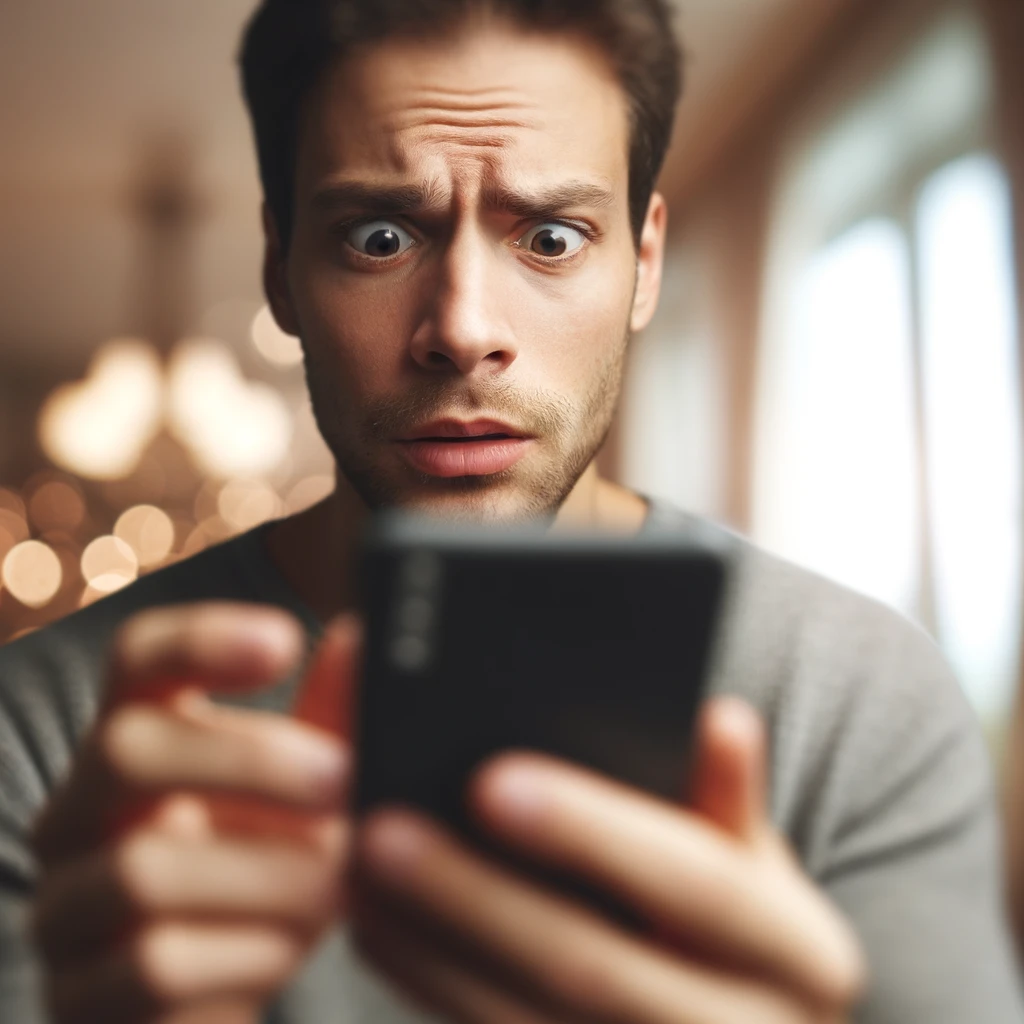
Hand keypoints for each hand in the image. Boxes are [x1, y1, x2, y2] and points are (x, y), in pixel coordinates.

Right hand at [30, 603, 356, 1023]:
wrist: (227, 986)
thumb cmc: (266, 864)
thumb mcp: (304, 788)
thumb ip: (330, 718)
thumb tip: (360, 636)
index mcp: (138, 735)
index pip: (136, 657)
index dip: (201, 638)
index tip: (286, 639)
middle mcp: (81, 809)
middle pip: (125, 749)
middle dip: (249, 762)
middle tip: (342, 780)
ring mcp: (65, 903)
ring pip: (140, 871)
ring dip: (264, 874)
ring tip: (340, 881)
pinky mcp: (77, 993)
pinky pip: (150, 967)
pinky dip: (245, 953)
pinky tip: (292, 945)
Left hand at [353, 698, 865, 1023]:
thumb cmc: (746, 928)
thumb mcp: (759, 863)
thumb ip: (730, 800)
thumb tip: (723, 718)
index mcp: (799, 954)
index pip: (698, 883)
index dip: (597, 831)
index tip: (491, 778)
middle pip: (591, 968)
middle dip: (477, 898)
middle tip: (382, 827)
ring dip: (432, 951)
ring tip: (358, 875)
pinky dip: (435, 991)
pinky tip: (383, 933)